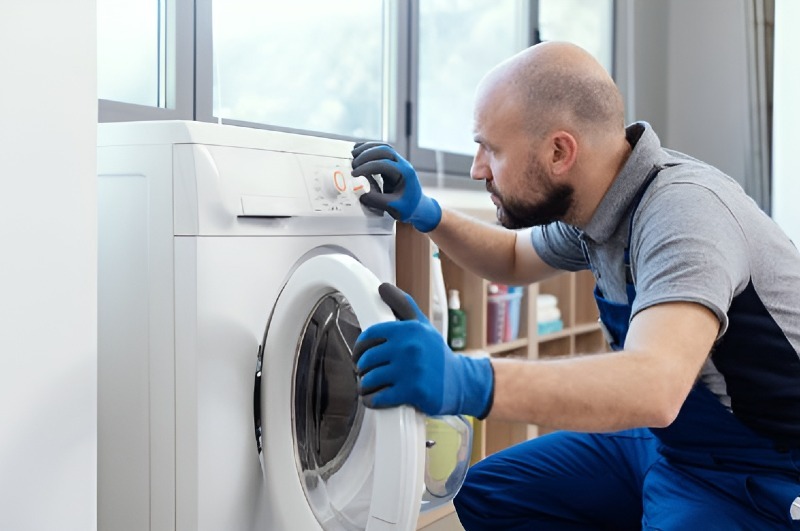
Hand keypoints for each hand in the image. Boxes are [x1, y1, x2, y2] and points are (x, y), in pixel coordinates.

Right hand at [351, 142, 441, 232]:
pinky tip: (358, 151)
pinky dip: (369, 149)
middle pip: (385, 150)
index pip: (384, 164)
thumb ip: (377, 201)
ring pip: (383, 147)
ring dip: (367, 148)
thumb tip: (361, 194)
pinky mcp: (393, 164)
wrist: (418, 206)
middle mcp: (403, 164)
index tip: (354, 174)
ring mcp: (399, 162)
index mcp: (405, 173)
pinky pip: (381, 152)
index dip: (367, 167)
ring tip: (353, 153)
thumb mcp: (393, 207)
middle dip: (367, 154)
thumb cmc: (408, 208)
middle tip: (353, 163)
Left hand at [354, 283, 493, 417]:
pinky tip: (374, 398)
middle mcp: (409, 347)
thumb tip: (383, 287)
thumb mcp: (423, 326)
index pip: (370, 336)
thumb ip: (403, 305)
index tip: (359, 355)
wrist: (462, 383)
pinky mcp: (412, 392)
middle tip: (365, 372)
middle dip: (362, 368)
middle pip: (367, 359)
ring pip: (370, 379)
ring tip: (369, 386)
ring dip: (365, 385)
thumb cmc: (438, 355)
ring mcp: (411, 370)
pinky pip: (379, 397)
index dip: (359, 347)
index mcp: (409, 330)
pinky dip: (372, 400)